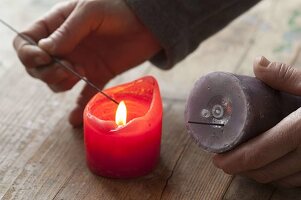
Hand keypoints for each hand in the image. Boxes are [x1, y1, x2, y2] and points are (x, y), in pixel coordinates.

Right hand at [13, 0, 160, 126]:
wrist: (148, 24)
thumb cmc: (119, 9)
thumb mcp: (91, 12)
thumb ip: (68, 31)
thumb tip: (44, 50)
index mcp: (57, 26)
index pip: (27, 42)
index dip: (28, 54)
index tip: (44, 58)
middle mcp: (65, 47)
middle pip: (38, 67)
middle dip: (48, 72)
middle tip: (70, 68)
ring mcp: (81, 63)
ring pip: (57, 82)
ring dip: (62, 84)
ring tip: (81, 73)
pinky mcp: (98, 75)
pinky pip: (84, 94)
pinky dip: (79, 107)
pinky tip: (75, 118)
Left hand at [213, 56, 300, 186]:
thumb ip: (286, 76)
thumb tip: (257, 63)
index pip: (260, 152)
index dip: (235, 160)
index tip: (218, 159)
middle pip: (266, 170)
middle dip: (240, 169)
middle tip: (224, 160)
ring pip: (280, 180)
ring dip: (256, 175)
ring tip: (241, 164)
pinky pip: (296, 182)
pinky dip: (277, 178)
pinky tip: (267, 168)